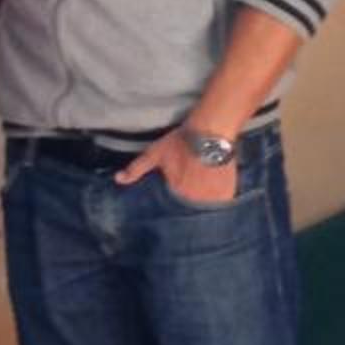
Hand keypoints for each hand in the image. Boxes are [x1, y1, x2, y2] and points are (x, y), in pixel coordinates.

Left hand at [117, 128, 238, 205]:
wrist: (211, 131)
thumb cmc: (181, 142)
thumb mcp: (155, 154)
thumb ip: (137, 168)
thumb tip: (118, 179)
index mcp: (177, 195)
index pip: (172, 210)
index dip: (173, 208)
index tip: (174, 203)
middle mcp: (195, 201)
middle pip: (190, 213)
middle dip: (188, 209)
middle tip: (188, 200)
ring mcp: (213, 199)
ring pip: (206, 210)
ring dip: (203, 207)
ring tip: (201, 200)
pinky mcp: (227, 194)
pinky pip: (221, 205)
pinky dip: (218, 202)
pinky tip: (214, 196)